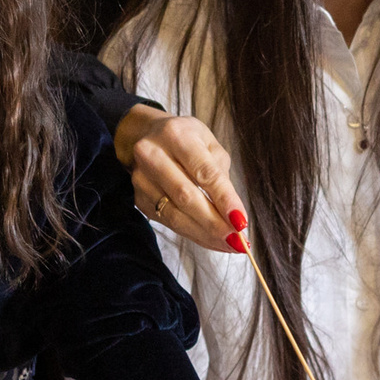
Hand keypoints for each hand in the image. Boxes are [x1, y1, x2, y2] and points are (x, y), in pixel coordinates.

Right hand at [115, 106, 247, 255]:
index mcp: (176, 135)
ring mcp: (141, 178)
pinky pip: (169, 222)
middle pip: (186, 196)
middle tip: (238, 241)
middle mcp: (152, 154)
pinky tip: (211, 240)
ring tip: (229, 244)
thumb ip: (220, 177)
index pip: (204, 172)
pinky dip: (193, 234)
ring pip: (175, 215)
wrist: (147, 136)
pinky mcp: (139, 197)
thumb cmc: (187, 141)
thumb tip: (233, 216)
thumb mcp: (209, 146)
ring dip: (205, 234)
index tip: (241, 222)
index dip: (224, 199)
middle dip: (214, 223)